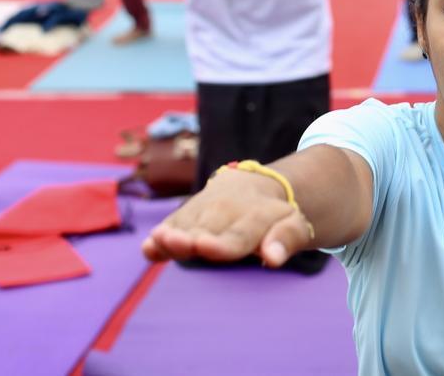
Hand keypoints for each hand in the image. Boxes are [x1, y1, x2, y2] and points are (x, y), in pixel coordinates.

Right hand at [142, 169, 312, 265]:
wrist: (259, 185)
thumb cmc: (278, 217)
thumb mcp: (294, 225)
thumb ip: (287, 240)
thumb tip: (273, 258)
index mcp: (257, 213)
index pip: (237, 234)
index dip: (221, 244)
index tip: (204, 247)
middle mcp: (227, 206)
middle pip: (204, 230)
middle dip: (189, 239)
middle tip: (174, 244)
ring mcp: (204, 205)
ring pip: (184, 226)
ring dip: (170, 237)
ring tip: (157, 242)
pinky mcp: (188, 211)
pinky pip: (172, 223)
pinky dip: (160, 237)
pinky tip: (149, 248)